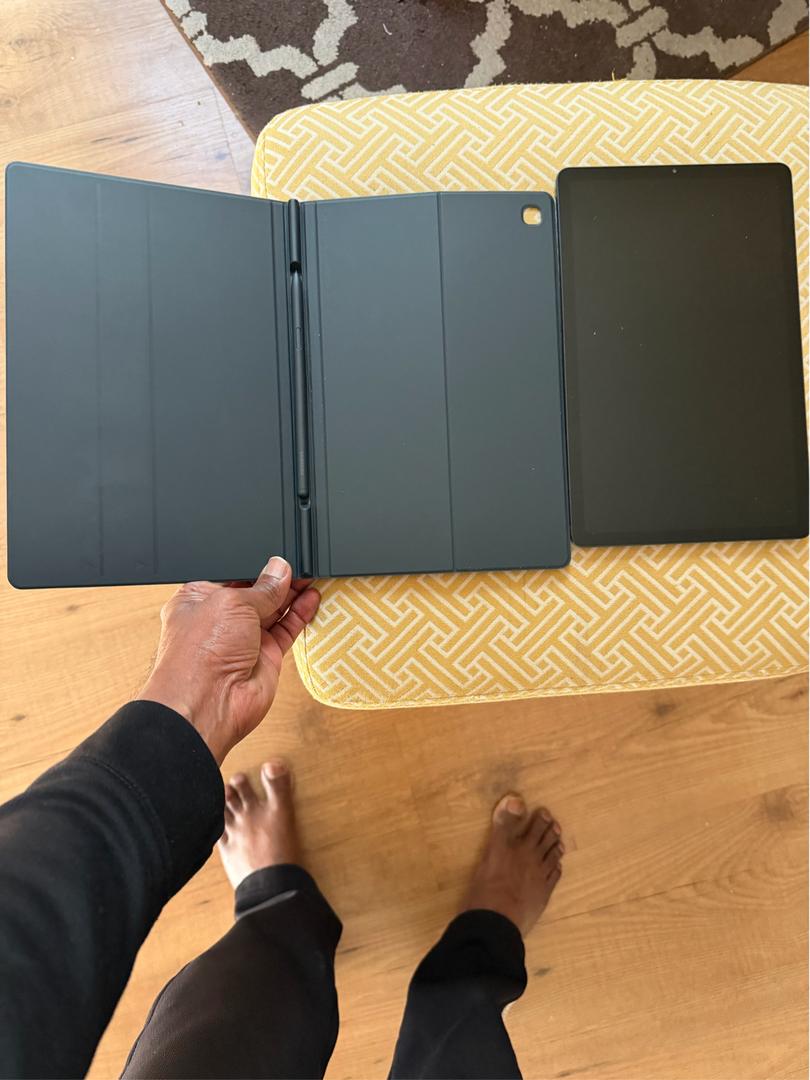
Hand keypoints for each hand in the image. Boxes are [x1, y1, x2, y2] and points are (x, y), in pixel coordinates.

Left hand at [140, 556, 319, 764]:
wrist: (208, 704)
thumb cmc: (199, 654)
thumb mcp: (231, 603)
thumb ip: (262, 587)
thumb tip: (280, 569)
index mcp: (200, 598)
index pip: (234, 574)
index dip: (256, 565)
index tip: (279, 556)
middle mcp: (222, 619)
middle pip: (257, 591)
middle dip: (278, 578)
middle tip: (302, 564)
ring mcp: (245, 638)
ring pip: (275, 609)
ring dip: (293, 594)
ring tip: (312, 575)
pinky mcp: (266, 656)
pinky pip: (287, 629)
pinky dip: (301, 614)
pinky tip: (312, 598)